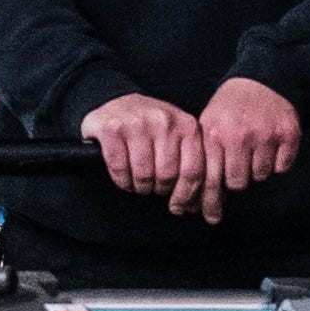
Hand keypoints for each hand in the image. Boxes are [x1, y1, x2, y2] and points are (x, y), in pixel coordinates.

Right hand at [80, 94, 204, 213]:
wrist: (117, 103)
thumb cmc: (150, 128)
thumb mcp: (177, 137)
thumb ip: (190, 162)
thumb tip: (196, 204)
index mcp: (187, 125)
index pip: (193, 171)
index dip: (185, 196)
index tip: (178, 207)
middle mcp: (164, 121)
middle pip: (167, 176)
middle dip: (158, 189)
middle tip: (153, 187)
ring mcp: (137, 123)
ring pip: (143, 175)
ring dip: (139, 187)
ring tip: (138, 183)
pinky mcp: (112, 129)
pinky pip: (120, 169)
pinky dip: (121, 181)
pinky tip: (124, 177)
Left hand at [191, 78, 301, 223]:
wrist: (261, 80)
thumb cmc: (229, 110)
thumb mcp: (208, 127)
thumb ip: (202, 161)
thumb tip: (193, 204)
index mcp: (214, 135)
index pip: (210, 180)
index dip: (209, 202)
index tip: (210, 218)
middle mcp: (239, 135)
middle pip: (236, 184)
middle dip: (236, 178)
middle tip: (238, 161)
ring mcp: (265, 134)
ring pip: (259, 176)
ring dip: (257, 168)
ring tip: (254, 148)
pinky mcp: (288, 133)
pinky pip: (281, 167)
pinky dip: (278, 161)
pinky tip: (271, 144)